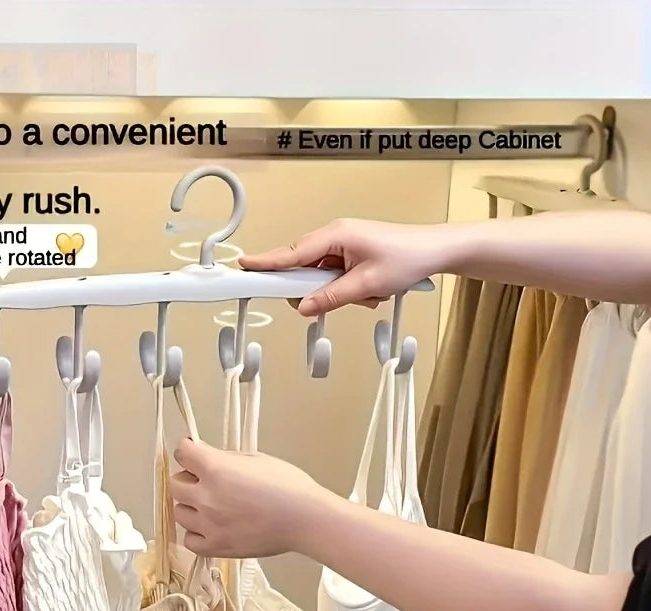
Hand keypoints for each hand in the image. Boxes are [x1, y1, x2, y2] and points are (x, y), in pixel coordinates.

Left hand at [171, 438, 333, 557]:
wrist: (305, 519)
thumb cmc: (288, 486)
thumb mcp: (255, 458)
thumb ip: (225, 458)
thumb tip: (207, 458)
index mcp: (216, 469)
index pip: (182, 454)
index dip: (187, 451)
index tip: (193, 453)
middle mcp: (206, 496)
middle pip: (176, 485)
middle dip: (188, 479)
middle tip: (205, 481)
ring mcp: (209, 524)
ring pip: (179, 512)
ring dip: (191, 506)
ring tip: (212, 506)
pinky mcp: (216, 547)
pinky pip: (190, 540)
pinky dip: (197, 533)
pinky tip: (212, 527)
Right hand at [239, 218, 457, 315]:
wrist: (436, 251)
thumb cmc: (408, 257)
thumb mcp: (367, 285)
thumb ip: (331, 297)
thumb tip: (304, 307)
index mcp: (335, 234)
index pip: (291, 253)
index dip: (266, 263)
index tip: (243, 267)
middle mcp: (335, 236)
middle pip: (303, 267)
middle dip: (318, 289)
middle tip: (340, 296)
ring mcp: (342, 245)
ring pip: (322, 277)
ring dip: (340, 292)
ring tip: (369, 293)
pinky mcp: (351, 254)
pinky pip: (336, 277)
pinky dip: (349, 289)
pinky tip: (371, 291)